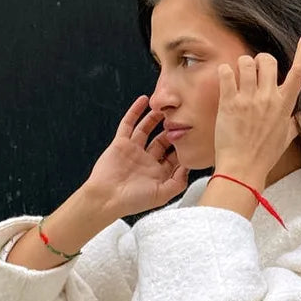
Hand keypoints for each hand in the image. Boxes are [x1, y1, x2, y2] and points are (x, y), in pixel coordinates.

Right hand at [86, 96, 188, 216]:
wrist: (106, 198)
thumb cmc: (132, 200)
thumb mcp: (162, 195)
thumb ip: (178, 182)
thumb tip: (188, 166)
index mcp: (157, 174)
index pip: (174, 158)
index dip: (183, 148)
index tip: (194, 136)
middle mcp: (146, 161)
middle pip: (162, 141)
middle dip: (171, 130)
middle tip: (182, 117)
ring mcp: (133, 150)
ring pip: (146, 129)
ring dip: (155, 118)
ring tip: (165, 107)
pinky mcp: (120, 143)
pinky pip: (128, 124)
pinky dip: (135, 111)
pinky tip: (143, 100)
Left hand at [213, 34, 300, 182]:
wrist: (243, 169)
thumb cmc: (264, 156)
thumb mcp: (286, 139)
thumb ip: (296, 123)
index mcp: (285, 105)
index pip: (300, 73)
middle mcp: (268, 98)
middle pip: (268, 59)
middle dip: (261, 61)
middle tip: (255, 71)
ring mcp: (248, 99)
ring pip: (246, 62)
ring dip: (242, 65)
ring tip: (239, 76)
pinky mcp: (229, 102)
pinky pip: (226, 73)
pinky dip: (225, 71)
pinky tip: (225, 79)